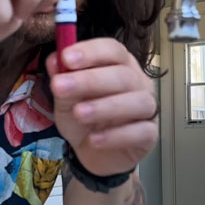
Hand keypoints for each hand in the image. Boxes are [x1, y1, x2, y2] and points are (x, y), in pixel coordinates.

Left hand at [47, 39, 157, 176]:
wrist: (96, 154)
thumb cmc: (86, 118)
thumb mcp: (67, 99)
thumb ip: (62, 79)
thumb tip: (54, 59)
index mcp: (121, 65)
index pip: (113, 50)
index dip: (91, 52)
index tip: (66, 58)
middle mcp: (138, 82)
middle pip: (123, 74)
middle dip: (90, 80)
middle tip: (60, 87)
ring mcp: (148, 108)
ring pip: (138, 102)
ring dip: (106, 107)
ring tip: (79, 113)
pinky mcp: (150, 134)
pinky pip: (140, 132)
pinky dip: (116, 136)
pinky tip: (95, 140)